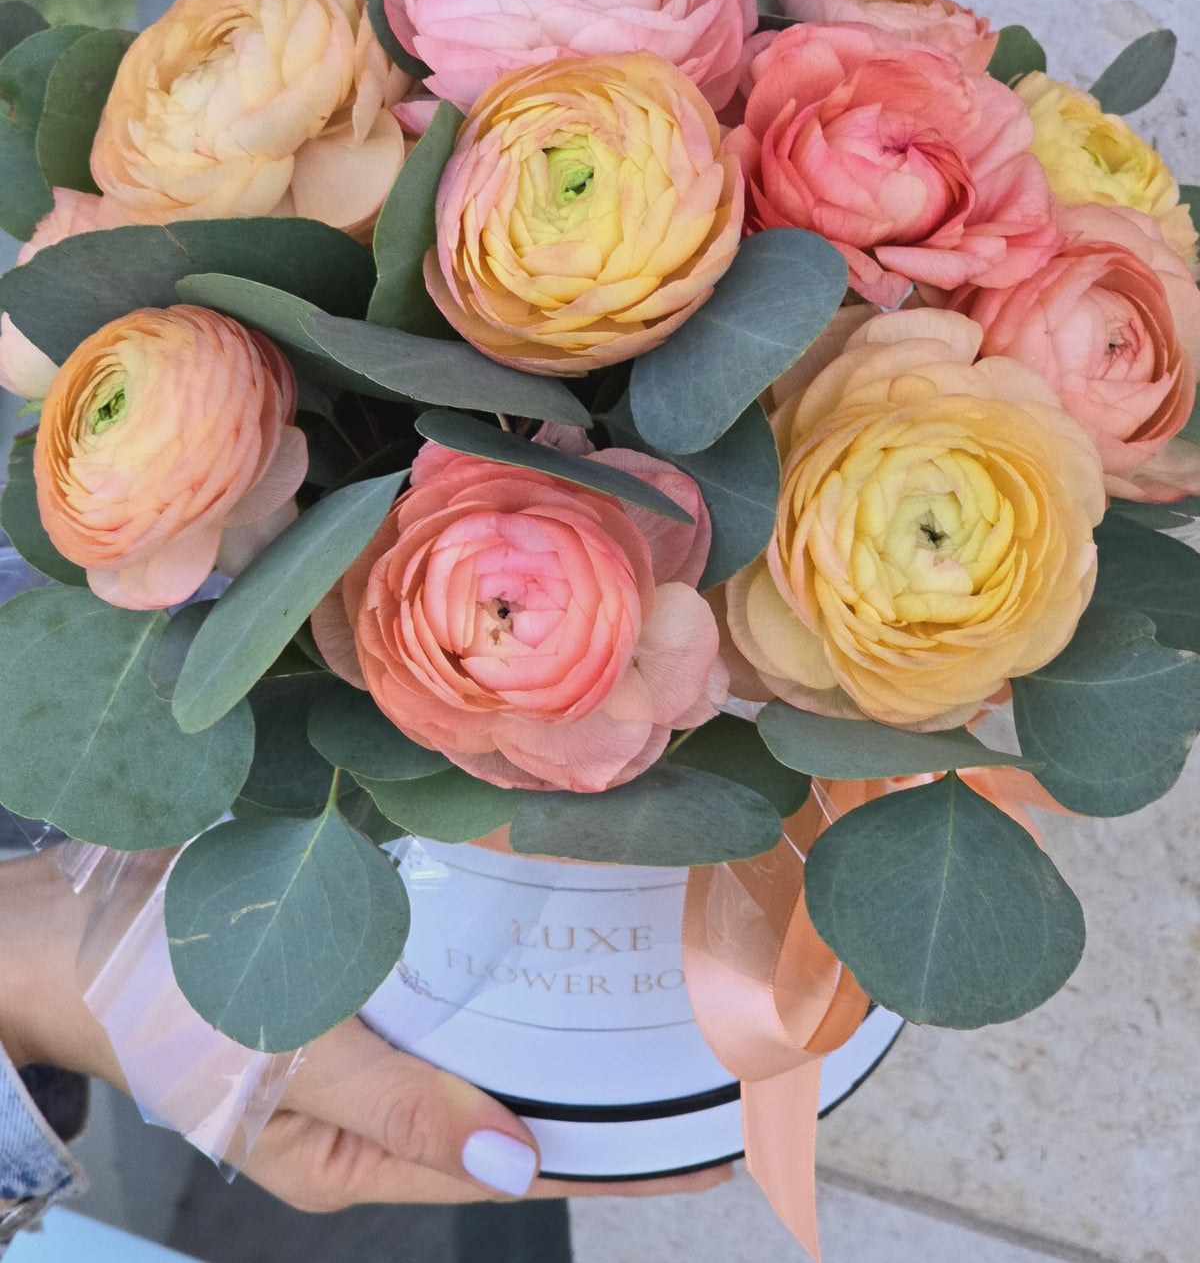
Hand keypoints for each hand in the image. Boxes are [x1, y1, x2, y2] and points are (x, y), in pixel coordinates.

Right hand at [0, 849, 730, 1207]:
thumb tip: (517, 1159)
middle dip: (586, 1100)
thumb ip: (399, 1107)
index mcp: (349, 1159)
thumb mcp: (288, 1062)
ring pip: (474, 1056)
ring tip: (638, 1011)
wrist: (84, 929)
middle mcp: (365, 1116)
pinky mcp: (348, 997)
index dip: (595, 1163)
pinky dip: (491, 987)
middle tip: (687, 1064)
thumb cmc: (174, 1000)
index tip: (689, 1150)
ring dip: (545, 1038)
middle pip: (499, 1116)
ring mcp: (358, 1056)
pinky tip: (539, 954)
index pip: (501, 1171)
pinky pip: (436, 1003)